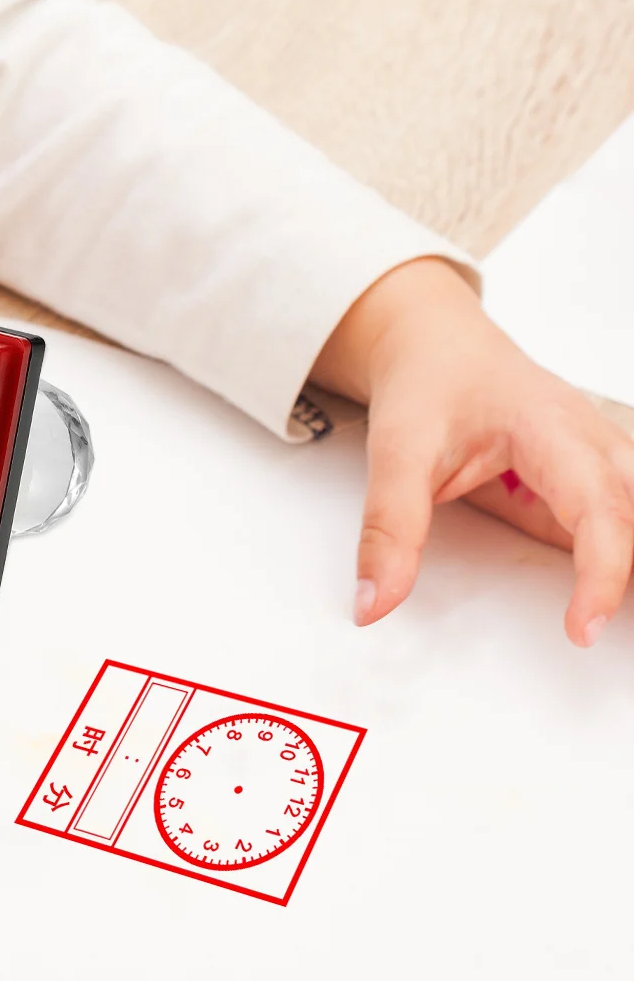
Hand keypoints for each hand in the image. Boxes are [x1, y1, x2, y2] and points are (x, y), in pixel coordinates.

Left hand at [312, 257, 633, 645]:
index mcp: (553, 428)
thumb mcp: (396, 452)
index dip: (602, 572)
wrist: (435, 348)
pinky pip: (625, 527)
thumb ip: (388, 528)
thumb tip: (372, 603)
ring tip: (614, 621)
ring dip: (631, 566)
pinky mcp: (593, 487)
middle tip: (612, 631)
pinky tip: (612, 601)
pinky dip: (622, 562)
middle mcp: (594, 443)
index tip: (581, 626)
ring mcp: (601, 464)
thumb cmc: (428, 386)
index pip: (600, 507)